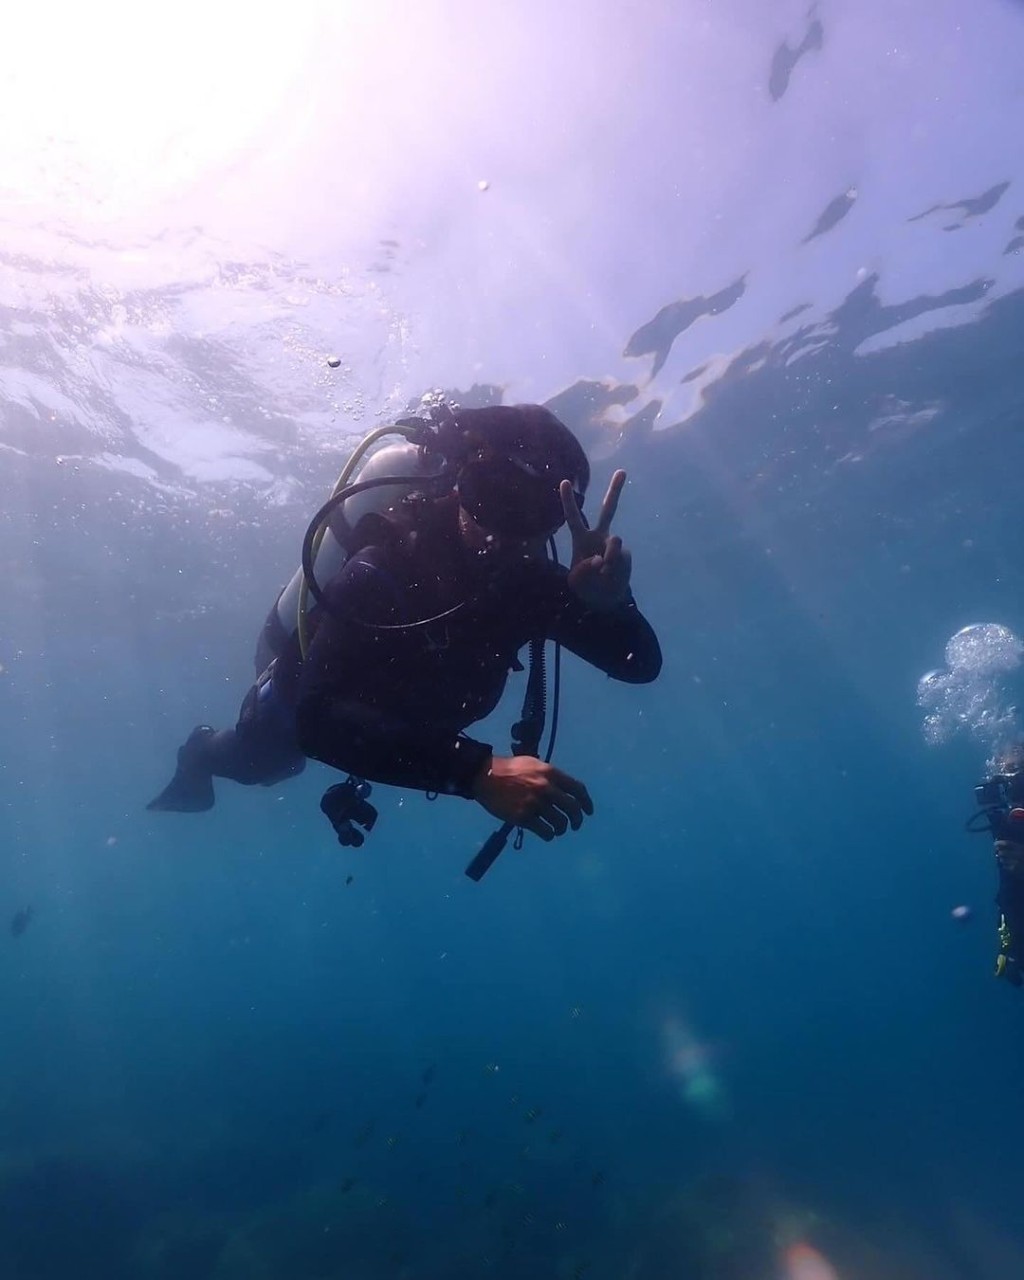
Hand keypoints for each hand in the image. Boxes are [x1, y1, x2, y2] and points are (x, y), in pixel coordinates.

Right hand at [471, 755, 593, 840]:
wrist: (484, 776)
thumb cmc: (509, 769)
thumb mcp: (533, 764)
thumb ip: (550, 776)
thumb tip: (564, 788)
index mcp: (550, 773)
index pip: (578, 789)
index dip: (587, 802)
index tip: (588, 811)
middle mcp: (546, 788)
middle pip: (572, 809)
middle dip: (577, 820)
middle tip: (576, 826)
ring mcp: (535, 803)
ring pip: (560, 822)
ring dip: (562, 829)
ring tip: (558, 830)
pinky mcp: (523, 817)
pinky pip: (545, 831)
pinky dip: (549, 835)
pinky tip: (547, 834)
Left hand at [560, 469, 631, 609]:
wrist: (605, 599)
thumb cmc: (586, 587)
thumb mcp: (577, 581)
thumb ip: (585, 569)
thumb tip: (602, 558)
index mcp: (581, 539)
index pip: (573, 517)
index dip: (568, 501)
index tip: (565, 481)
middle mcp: (599, 536)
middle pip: (607, 510)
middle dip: (615, 490)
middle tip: (622, 471)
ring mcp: (614, 544)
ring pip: (615, 542)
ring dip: (610, 557)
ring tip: (604, 572)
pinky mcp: (626, 554)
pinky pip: (621, 559)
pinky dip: (615, 570)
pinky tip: (612, 577)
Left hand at [996, 840, 1023, 876]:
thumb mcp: (1022, 849)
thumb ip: (1015, 847)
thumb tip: (1001, 845)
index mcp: (1021, 848)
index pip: (1007, 844)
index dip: (999, 843)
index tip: (995, 844)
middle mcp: (1018, 855)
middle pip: (1002, 852)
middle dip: (999, 852)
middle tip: (999, 852)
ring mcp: (1016, 864)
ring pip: (1002, 860)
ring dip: (1002, 859)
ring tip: (1004, 858)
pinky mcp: (1014, 871)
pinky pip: (1005, 867)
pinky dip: (1005, 865)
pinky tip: (1008, 864)